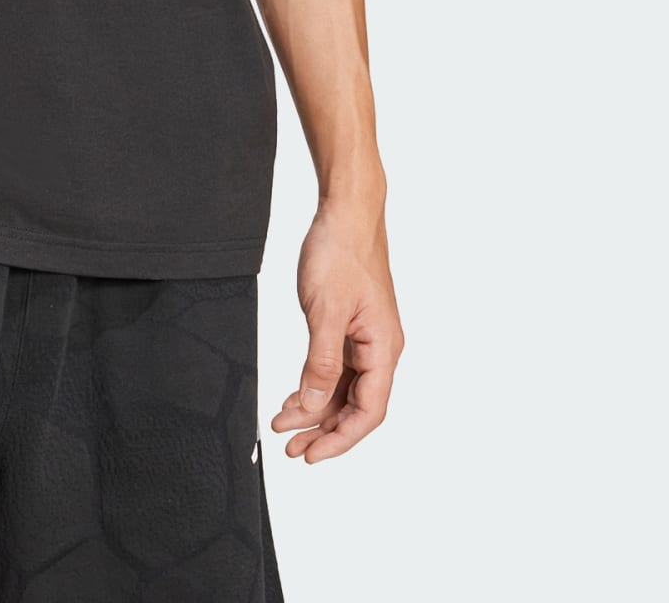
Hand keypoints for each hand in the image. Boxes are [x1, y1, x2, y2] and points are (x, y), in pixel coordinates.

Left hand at [271, 197, 403, 461]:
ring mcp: (367, 338)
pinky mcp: (352, 326)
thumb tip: (312, 404)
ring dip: (316, 409)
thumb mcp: (325, 311)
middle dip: (324, 430)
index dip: (340, 439)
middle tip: (291, 449)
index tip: (311, 455)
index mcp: (383, 349)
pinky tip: (295, 395)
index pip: (368, 412)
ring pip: (344, 389)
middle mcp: (380, 348)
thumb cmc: (341, 252)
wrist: (346, 212)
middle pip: (356, 406)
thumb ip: (320, 363)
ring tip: (284, 426)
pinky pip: (337, 368)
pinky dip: (316, 384)